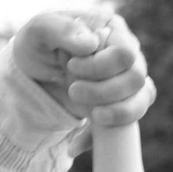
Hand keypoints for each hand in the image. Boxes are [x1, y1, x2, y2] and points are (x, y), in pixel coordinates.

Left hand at [11, 9, 154, 126]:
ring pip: (141, 101)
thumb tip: (92, 43)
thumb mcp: (38, 31)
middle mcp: (126, 54)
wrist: (30, 76)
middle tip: (73, 91)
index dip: (100, 66)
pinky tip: (78, 143)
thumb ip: (62, 29)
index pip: (125, 52)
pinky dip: (105, 134)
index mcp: (112, 28)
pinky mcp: (118, 105)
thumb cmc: (36, 46)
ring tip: (89, 115)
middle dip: (104, 91)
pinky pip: (129, 123)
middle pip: (136, 78)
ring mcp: (125, 82)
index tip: (71, 67)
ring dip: (115, 112)